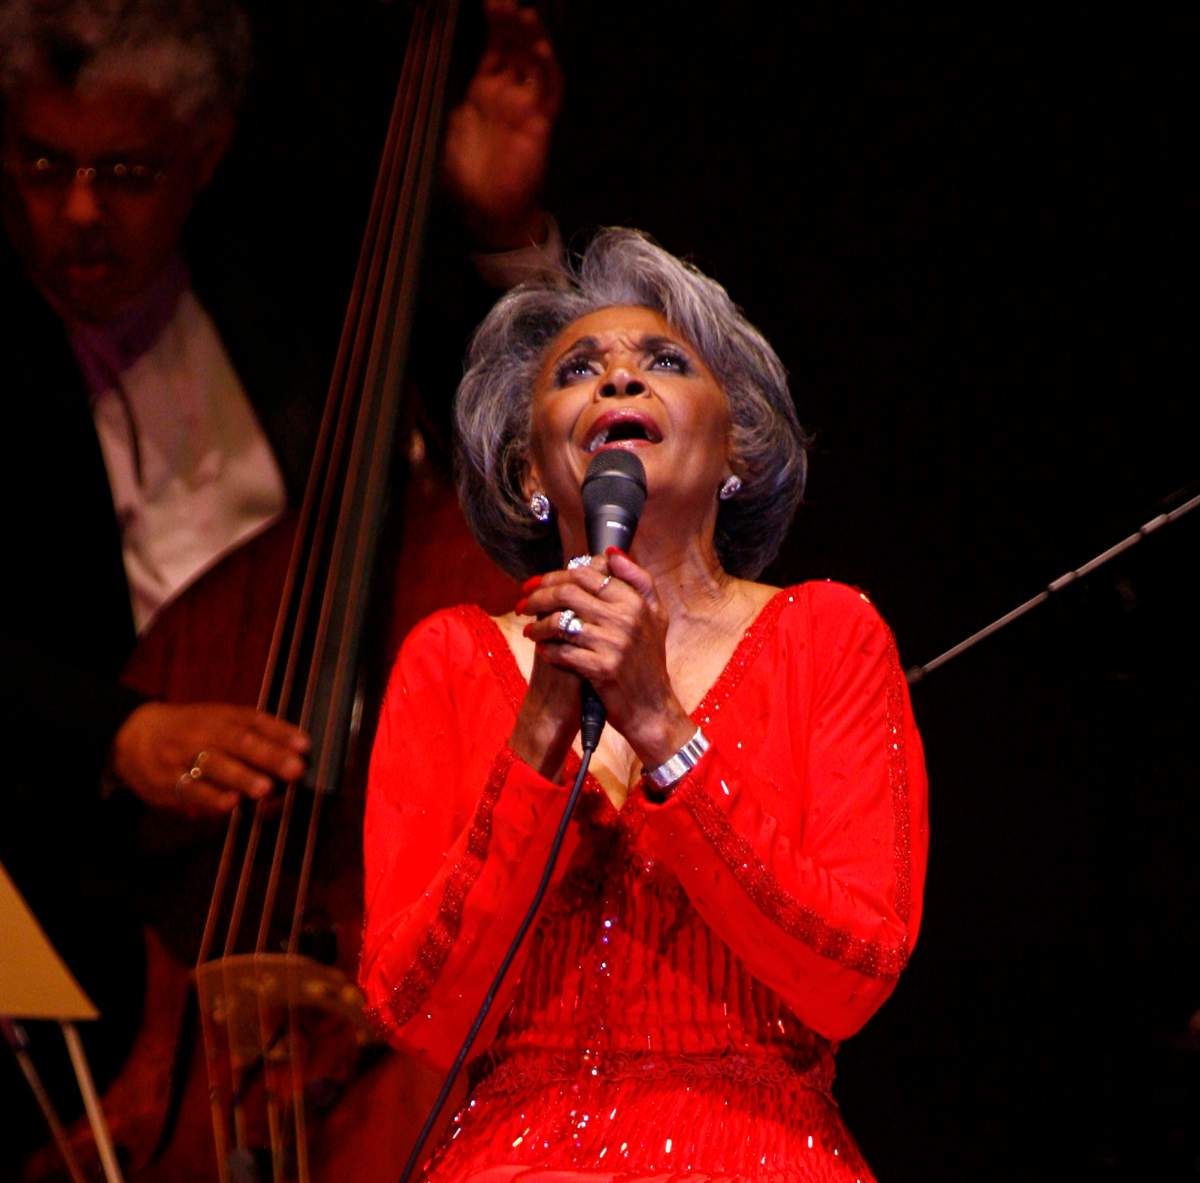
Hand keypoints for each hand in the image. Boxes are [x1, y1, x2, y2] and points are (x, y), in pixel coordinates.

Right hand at [110, 702, 309, 817]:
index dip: (281, 732)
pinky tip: (229, 804)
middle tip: (295, 769)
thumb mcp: (220, 720)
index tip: (305, 744)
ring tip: (265, 789)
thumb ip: (255, 734)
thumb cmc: (191, 730)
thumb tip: (297, 751)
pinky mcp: (167, 781)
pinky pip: (190, 790)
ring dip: (242, 778)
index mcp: (222, 716)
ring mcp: (184, 756)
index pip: (255, 721)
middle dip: (269, 756)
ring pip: (215, 766)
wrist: (135, 735)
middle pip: (239, 742)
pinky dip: (210, 798)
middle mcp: (205, 733)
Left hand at [441, 0, 562, 248]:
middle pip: (514, 47)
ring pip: (534, 63)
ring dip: (530, 37)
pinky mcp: (540, 123)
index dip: (493, 24)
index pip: (493, 48)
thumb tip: (458, 86)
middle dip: (511, 21)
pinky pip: (549, 91)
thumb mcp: (449, 134)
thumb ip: (456, 105)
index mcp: (483, 92)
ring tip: (524, 13)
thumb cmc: (467, 178)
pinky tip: (540, 49)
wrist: (488, 211)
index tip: (489, 0)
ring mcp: (526, 106)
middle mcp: (507, 94)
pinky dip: (547, 69)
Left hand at [516, 552, 694, 766]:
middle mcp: (625, 618)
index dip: (555, 575)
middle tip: (523, 603)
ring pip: (560, 622)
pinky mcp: (601, 669)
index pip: (585, 574)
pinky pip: (561, 651)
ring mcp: (613, 644)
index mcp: (635, 601)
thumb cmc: (648, 660)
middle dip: (538, 596)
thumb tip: (610, 554)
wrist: (651, 707)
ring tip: (528, 630)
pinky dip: (546, 650)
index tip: (537, 583)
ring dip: (536, 625)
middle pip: (567, 593)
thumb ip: (637, 580)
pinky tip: (541, 650)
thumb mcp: (655, 615)